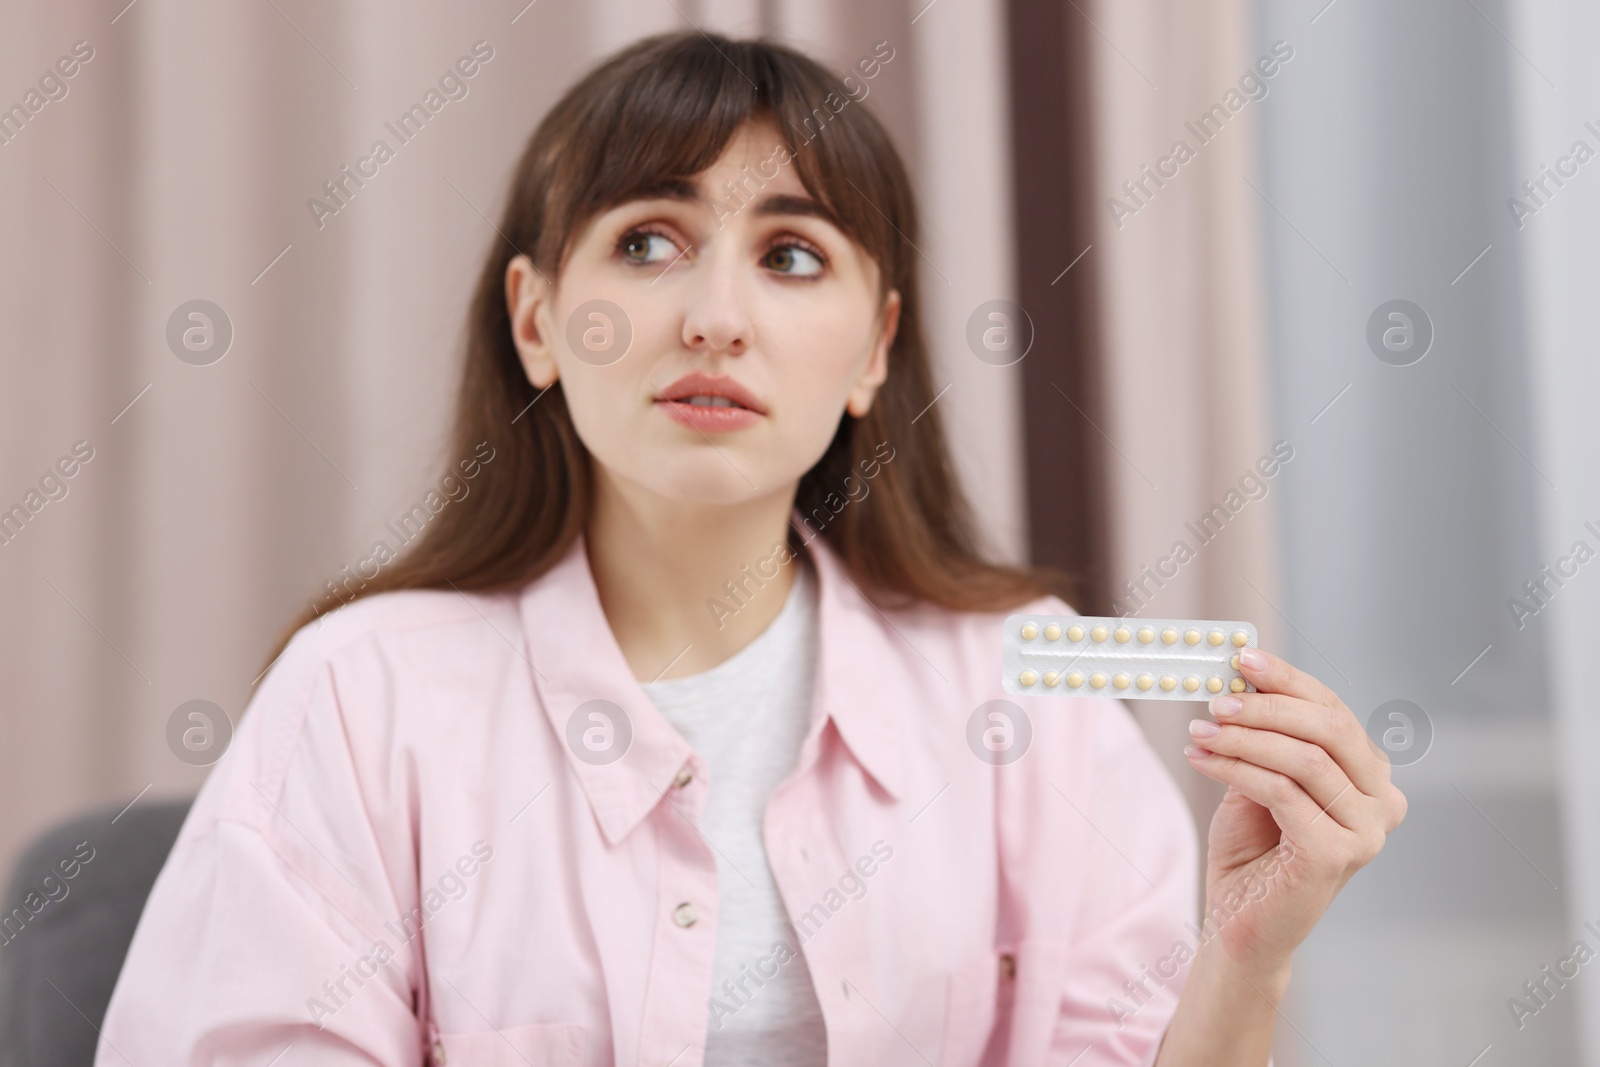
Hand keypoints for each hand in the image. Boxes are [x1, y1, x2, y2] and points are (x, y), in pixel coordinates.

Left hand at [1181, 647, 1406, 986]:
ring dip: (1243, 737)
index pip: (1334, 710)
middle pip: (1329, 728)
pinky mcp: (1337, 855)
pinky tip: (1202, 760)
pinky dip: (1236, 769)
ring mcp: (1366, 832)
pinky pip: (1283, 793)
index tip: (1242, 657)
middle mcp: (1382, 802)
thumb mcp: (1258, 779)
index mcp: (1370, 776)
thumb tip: (1244, 678)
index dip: (1288, 680)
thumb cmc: (1252, 851)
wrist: (1240, 925)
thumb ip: (1264, 735)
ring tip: (1199, 731)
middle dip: (1266, 705)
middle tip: (1215, 699)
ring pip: (1304, 758)